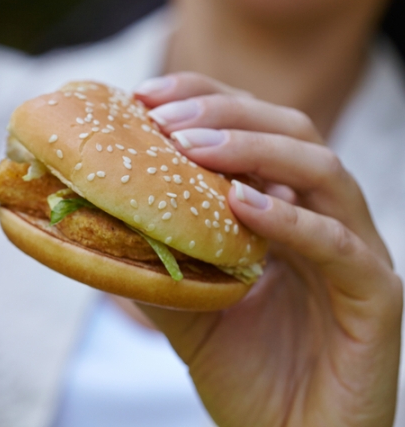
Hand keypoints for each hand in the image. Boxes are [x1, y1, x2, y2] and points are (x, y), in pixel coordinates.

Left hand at [132, 73, 401, 426]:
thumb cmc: (244, 372)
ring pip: (322, 171)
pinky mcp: (376, 297)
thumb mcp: (185, 303)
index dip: (205, 99)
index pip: (254, 126)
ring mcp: (356, 253)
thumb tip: (90, 217)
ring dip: (253, 149)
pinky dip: (289, 219)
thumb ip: (154, 257)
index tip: (146, 94)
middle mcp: (324, 218)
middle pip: (291, 131)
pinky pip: (339, 244)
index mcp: (285, 209)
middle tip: (163, 117)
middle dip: (224, 113)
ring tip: (190, 147)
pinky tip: (240, 205)